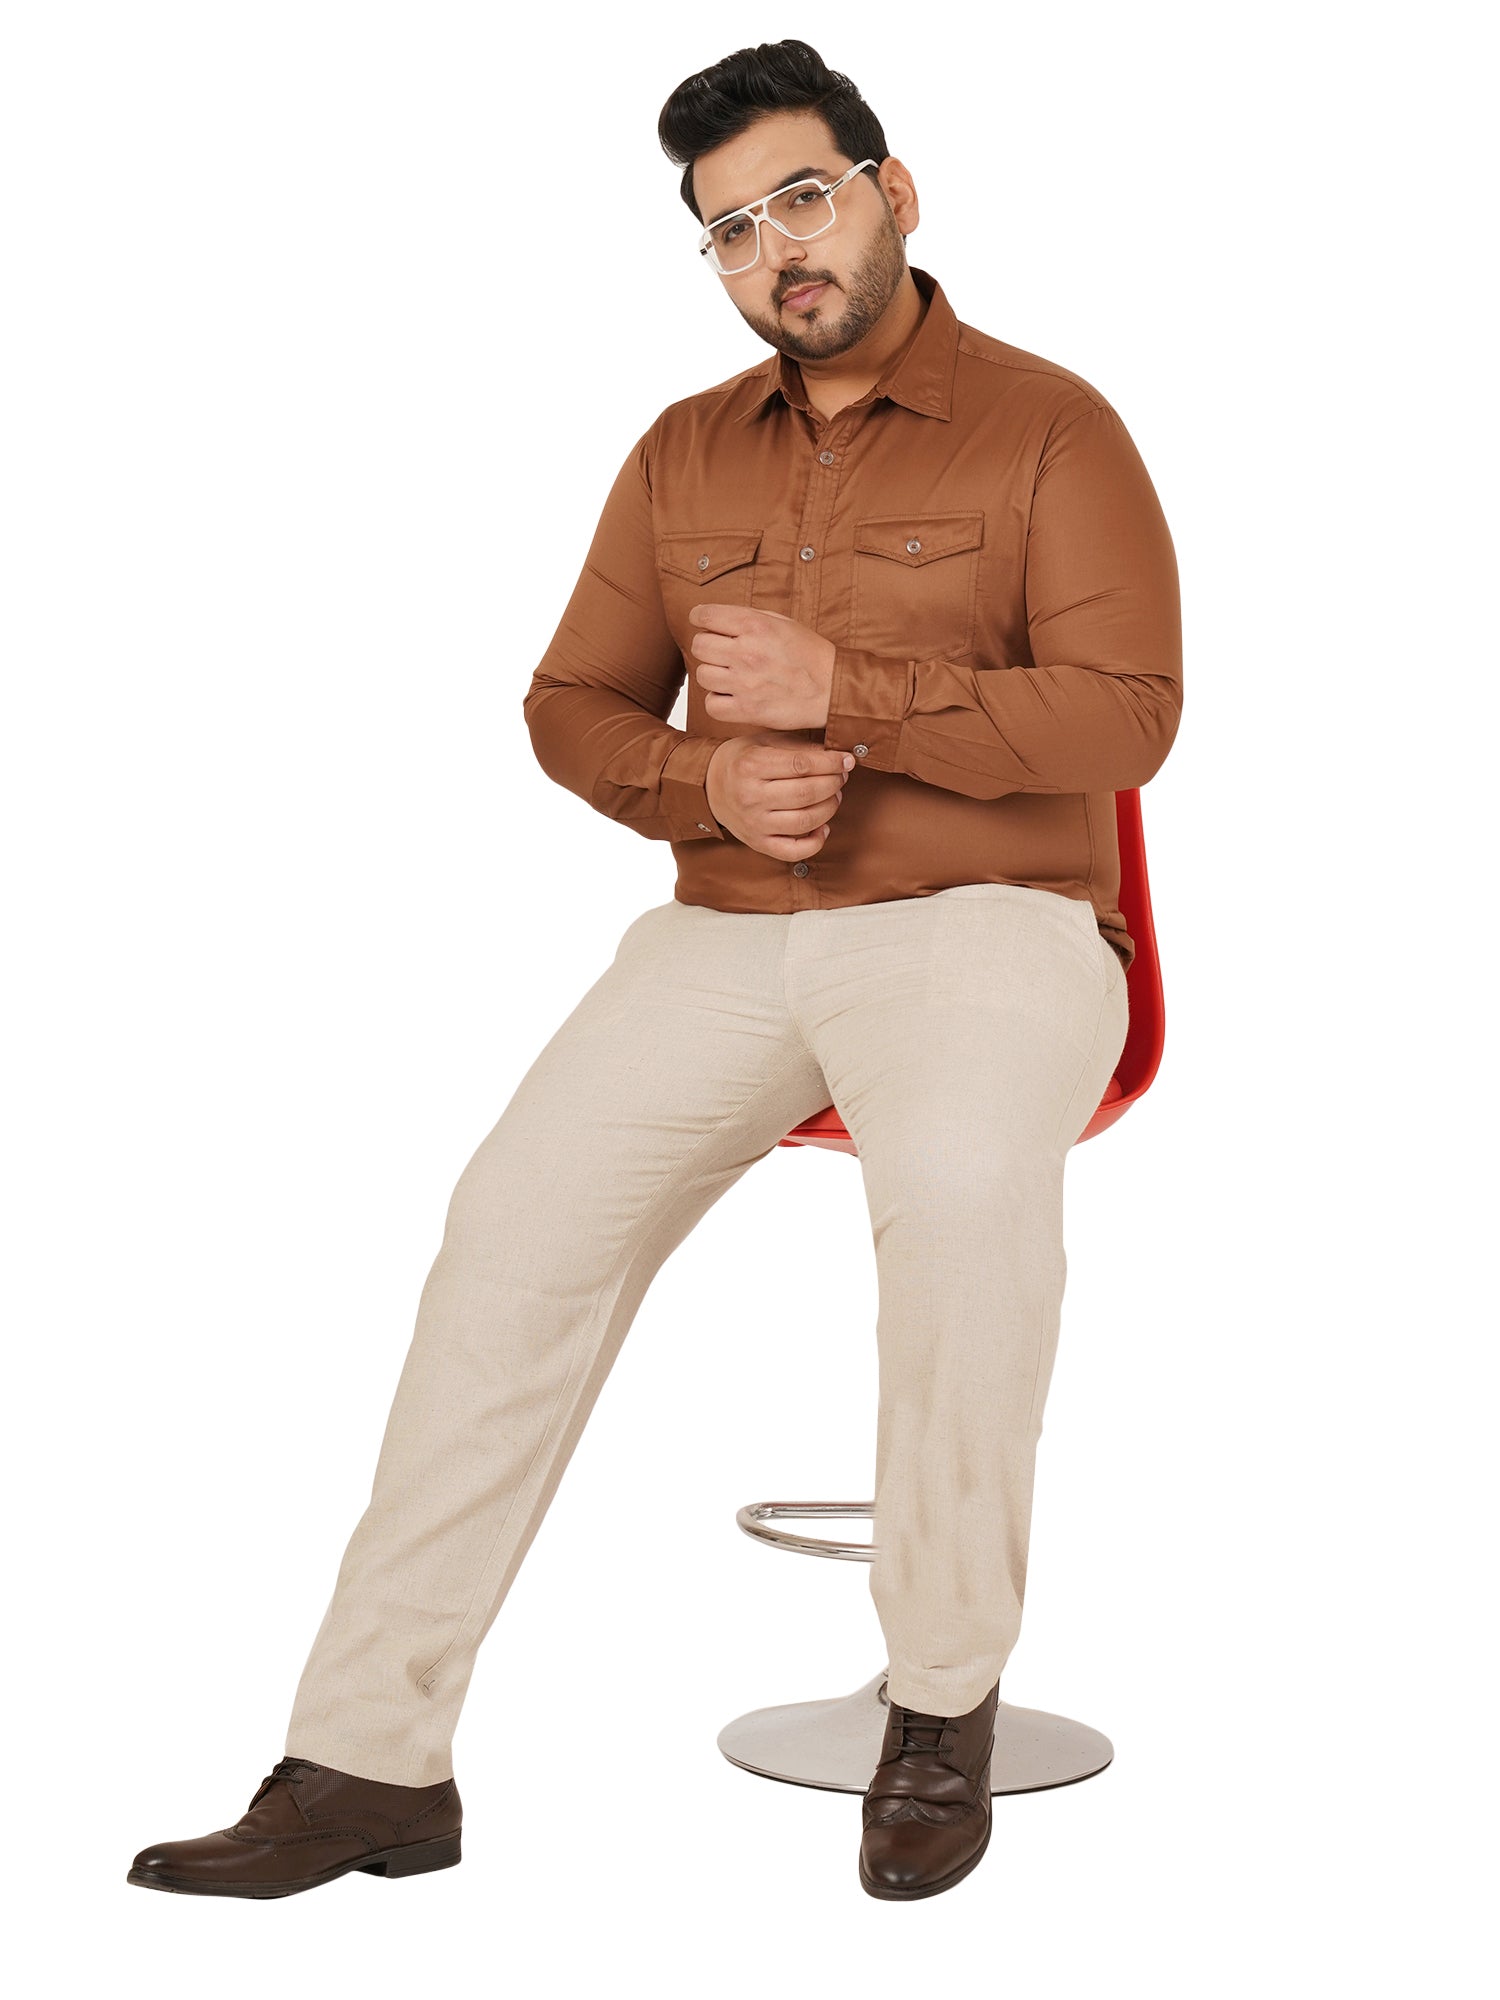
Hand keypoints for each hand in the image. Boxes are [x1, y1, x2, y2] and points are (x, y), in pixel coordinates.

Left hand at [688, 604, 835, 730]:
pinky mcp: (747, 710)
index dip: (700, 618)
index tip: (704, 623)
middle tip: (722, 652)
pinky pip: (711, 705)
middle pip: (699, 646)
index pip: (704, 615)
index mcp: (754, 626)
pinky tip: (731, 696)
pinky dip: (718, 701)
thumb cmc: (810, 654)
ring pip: (702, 675)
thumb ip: (749, 618)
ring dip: (713, 675)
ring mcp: (745, 683)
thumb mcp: (783, 623)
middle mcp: (746, 652)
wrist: (833, 688)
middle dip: (708, 647)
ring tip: (730, 676)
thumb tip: (718, 619)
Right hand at [705, 734, 855, 861]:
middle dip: (834, 784)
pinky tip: (823, 827)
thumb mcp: (765, 743)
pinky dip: (816, 841)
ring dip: (830, 808)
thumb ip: (799, 747)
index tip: (847, 760)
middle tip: (841, 777)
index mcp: (751, 765)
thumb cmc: (743, 760)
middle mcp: (751, 796)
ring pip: (805, 821)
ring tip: (834, 796)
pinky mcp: (758, 843)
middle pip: (807, 793)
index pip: (802, 765)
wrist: (709, 786)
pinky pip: (794, 851)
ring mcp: (754, 823)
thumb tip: (837, 755)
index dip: (831, 763)